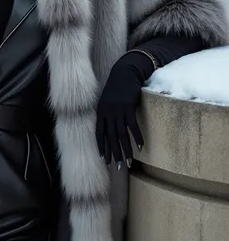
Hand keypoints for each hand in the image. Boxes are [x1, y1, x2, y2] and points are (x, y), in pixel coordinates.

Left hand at [95, 50, 155, 167]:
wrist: (124, 72)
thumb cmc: (116, 88)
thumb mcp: (106, 100)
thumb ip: (106, 113)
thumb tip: (108, 127)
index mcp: (100, 112)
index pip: (99, 134)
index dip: (101, 147)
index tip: (104, 160)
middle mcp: (107, 113)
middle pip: (111, 138)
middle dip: (114, 154)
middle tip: (118, 168)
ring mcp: (117, 111)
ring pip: (121, 135)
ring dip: (126, 150)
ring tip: (129, 162)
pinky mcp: (128, 108)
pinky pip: (132, 126)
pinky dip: (137, 137)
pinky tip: (140, 147)